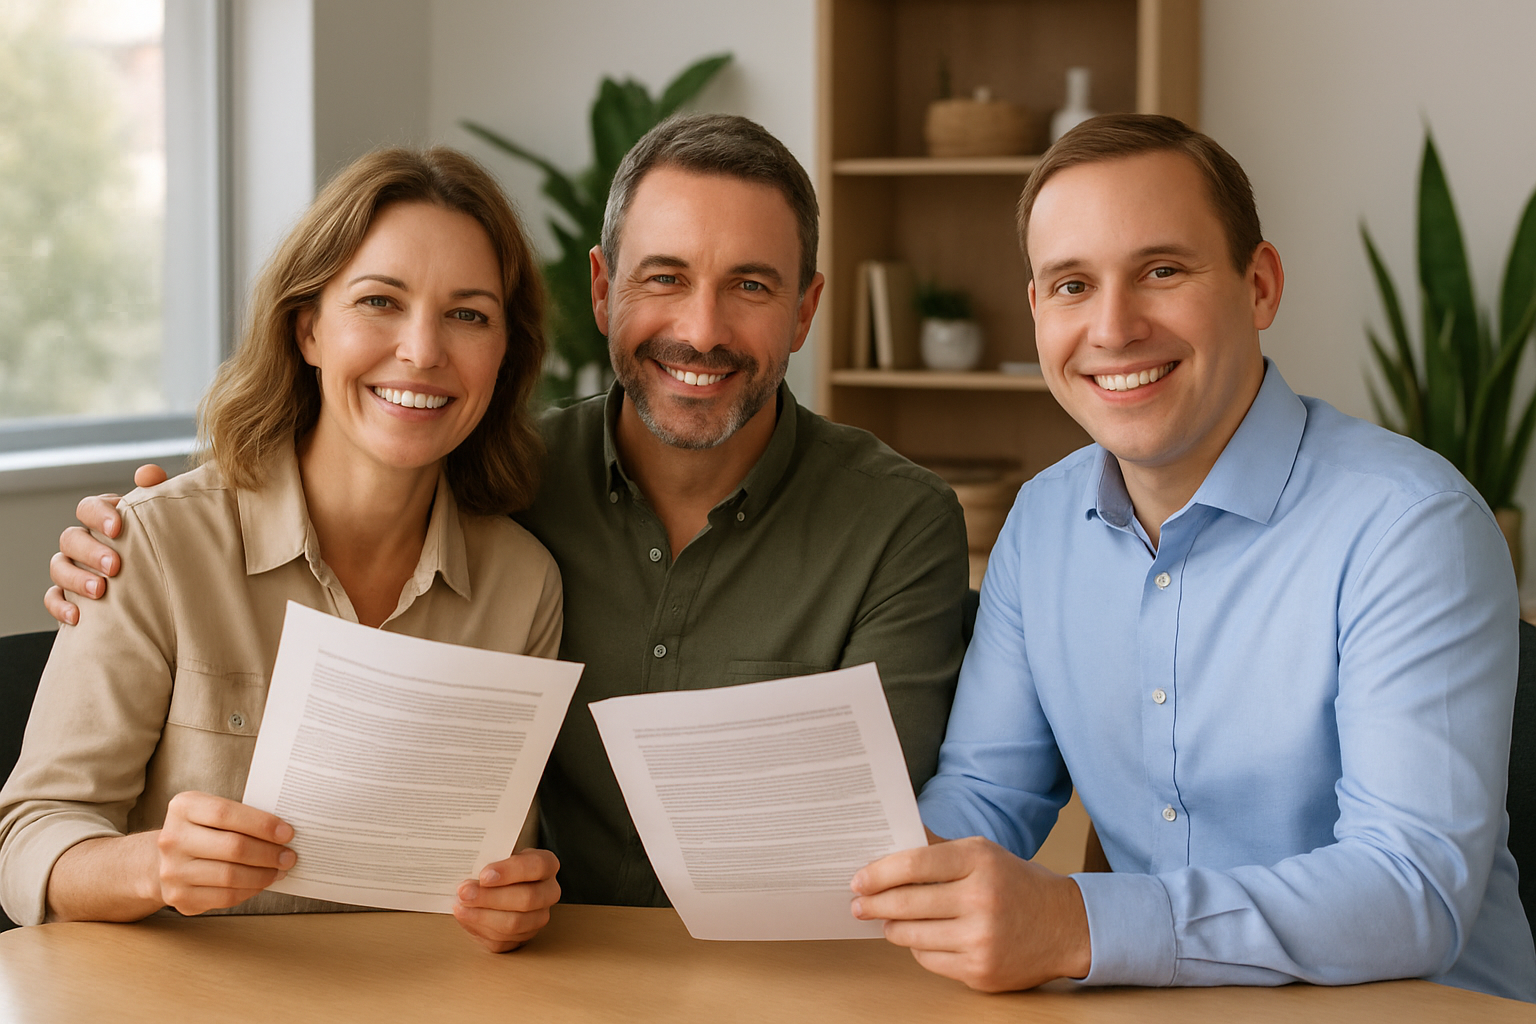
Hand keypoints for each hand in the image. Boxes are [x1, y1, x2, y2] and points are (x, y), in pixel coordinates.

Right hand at [43, 463, 166, 623]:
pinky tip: (78, 615)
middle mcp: (84, 542)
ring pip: (59, 567)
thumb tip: (147, 474)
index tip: (118, 528)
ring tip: (100, 590)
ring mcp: (73, 568)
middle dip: (91, 551)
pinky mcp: (70, 596)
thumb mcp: (164, 520)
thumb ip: (156, 494)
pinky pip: (52, 598)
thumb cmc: (162, 547)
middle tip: (115, 566)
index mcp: (104, 519)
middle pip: (71, 538)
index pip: (89, 507)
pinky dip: (60, 605)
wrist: (166, 590)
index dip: (99, 514)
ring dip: (76, 578)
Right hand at [156, 791, 295, 915]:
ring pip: (230, 876)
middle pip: (232, 847)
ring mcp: (172, 870)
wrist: (164, 859)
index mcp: (183, 808)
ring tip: (279, 870)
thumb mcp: (212, 812)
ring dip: (263, 875)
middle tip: (289, 856)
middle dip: (268, 853)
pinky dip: (250, 890)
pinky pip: (224, 897)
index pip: (226, 813)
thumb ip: (242, 817)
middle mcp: (172, 839)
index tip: (288, 833)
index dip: (261, 824)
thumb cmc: (202, 831)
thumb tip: (284, 832)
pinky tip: (262, 883)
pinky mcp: (179, 896)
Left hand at [453, 848, 560, 951]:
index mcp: (546, 865)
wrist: (495, 886)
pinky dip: (481, 929)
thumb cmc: (497, 867)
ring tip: (461, 906)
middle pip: (527, 898)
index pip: (537, 866)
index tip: (483, 875)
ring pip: (515, 923)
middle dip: (490, 897)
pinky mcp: (523, 937)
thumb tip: (467, 865)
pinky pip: (503, 940)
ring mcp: (538, 917)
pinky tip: (467, 917)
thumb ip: (487, 858)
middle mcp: (549, 892)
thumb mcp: (496, 854)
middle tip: (464, 892)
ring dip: (482, 916)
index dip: (511, 871)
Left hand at [849, 835, 1091, 991]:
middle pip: (906, 903)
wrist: (1064, 925)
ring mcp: (981, 939)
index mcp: (979, 861)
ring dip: (893, 927)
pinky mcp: (981, 970)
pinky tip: (922, 938)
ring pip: (912, 936)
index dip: (879, 873)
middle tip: (859, 904)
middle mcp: (981, 899)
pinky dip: (919, 948)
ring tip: (888, 920)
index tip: (859, 880)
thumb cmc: (1015, 884)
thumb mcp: (983, 854)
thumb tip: (883, 860)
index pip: (914, 864)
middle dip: (873, 904)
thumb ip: (937, 854)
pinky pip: (929, 960)